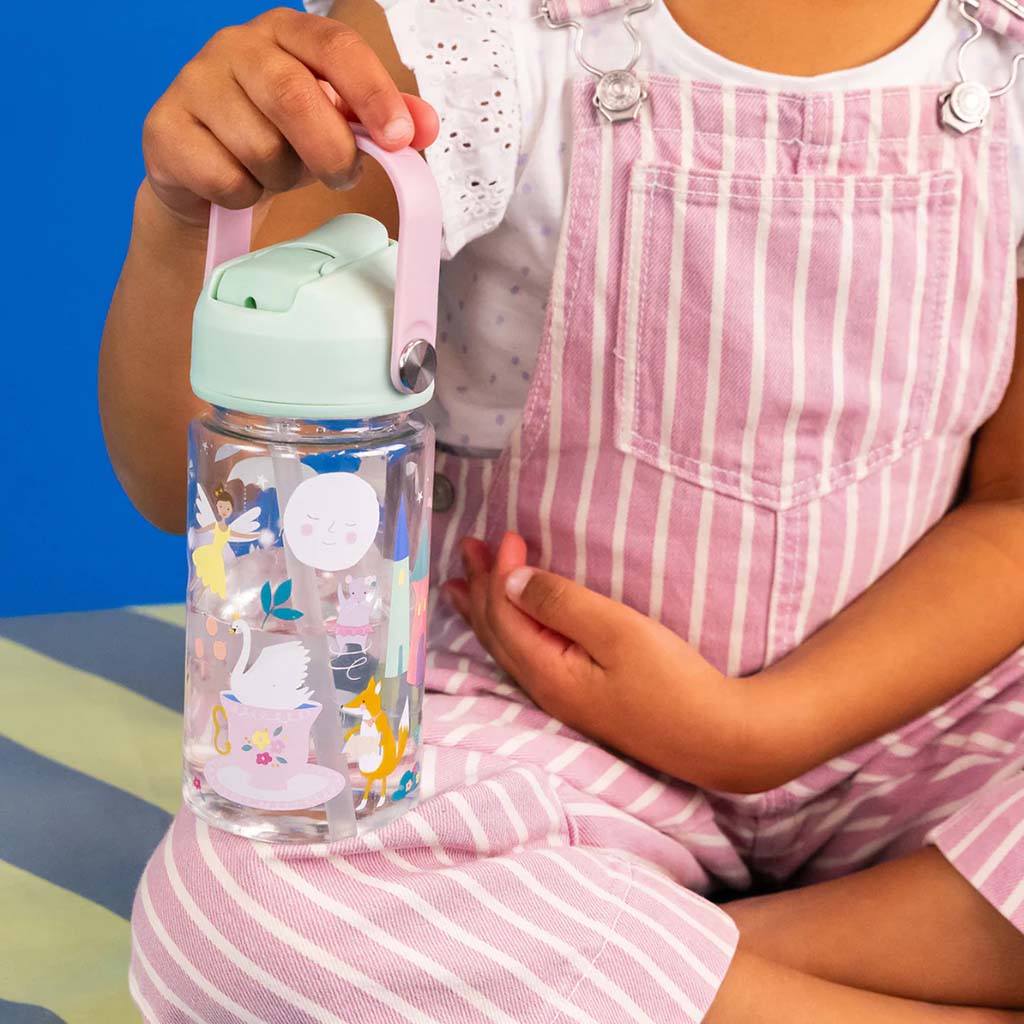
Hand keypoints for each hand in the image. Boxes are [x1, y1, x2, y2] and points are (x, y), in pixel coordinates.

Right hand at [142, 7, 438, 223]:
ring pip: (259, 146)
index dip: (373, 93)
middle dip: (329, 150)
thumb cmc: (280, 139)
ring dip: (282, 177)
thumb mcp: (336, 126)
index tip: (401, 138)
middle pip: (293, 96)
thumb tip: (427, 127)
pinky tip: (238, 184)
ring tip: (276, 173)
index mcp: (286, 32)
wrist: (208, 175)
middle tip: (342, 176)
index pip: (335, 47)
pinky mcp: (164, 128)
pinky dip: (244, 195)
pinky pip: (223, 177)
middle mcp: (235, 45)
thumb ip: (381, 121)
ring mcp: (193, 82)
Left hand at [443, 533, 769, 792]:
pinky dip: (508, 631)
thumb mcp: (617, 631)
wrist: (716, 739)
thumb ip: (561, 603)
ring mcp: (560, 698)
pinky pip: (524, 657)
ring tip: (463, 589)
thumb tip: (511, 580)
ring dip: (485, 611)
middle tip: (467, 548)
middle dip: (479, 589)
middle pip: (496, 632)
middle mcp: (543, 688)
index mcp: (546, 671)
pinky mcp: (578, 700)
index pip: (505, 613)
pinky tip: (511, 627)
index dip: (499, 571)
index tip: (507, 534)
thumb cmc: (672, 681)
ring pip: (507, 647)